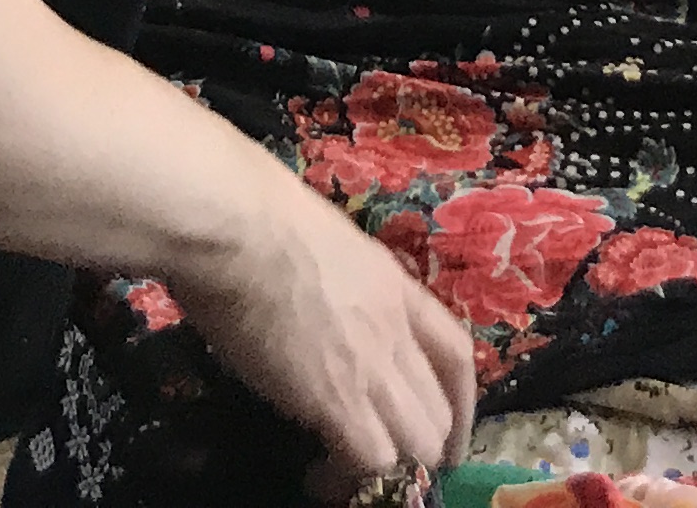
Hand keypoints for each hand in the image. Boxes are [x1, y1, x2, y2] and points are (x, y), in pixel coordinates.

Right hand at [174, 170, 475, 496]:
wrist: (236, 224)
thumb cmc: (259, 217)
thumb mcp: (327, 246)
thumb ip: (340, 285)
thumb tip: (321, 305)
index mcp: (395, 289)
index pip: (455, 355)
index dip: (460, 403)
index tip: (448, 435)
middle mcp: (396, 331)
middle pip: (440, 412)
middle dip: (418, 447)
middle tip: (379, 462)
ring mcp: (372, 366)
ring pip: (419, 445)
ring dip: (390, 470)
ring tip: (345, 475)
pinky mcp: (336, 399)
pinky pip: (371, 460)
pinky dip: (349, 479)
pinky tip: (315, 476)